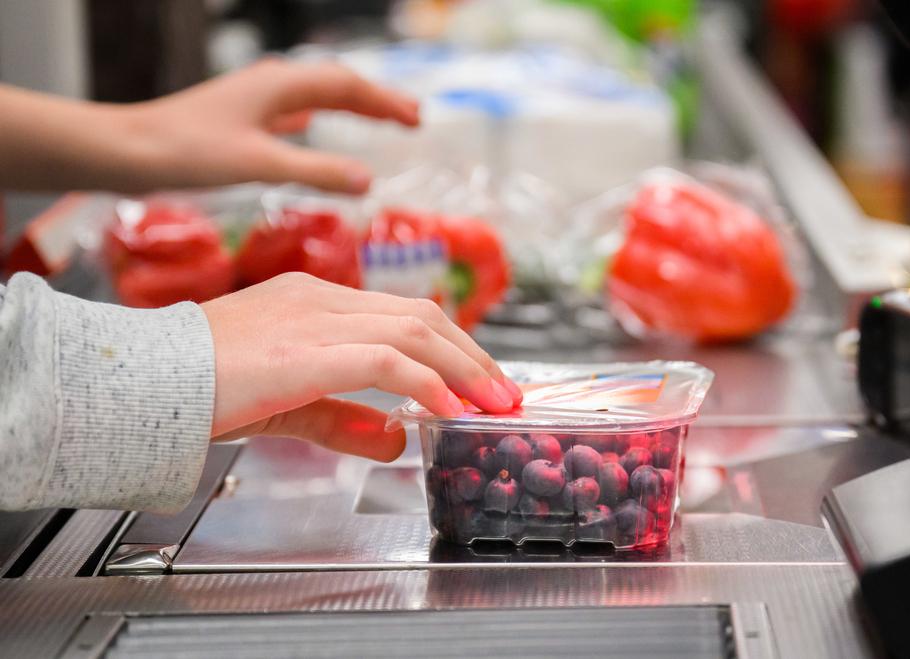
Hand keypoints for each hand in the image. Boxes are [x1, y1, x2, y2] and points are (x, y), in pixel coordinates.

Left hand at [0, 58, 417, 193]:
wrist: (127, 152)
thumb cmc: (189, 153)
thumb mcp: (260, 164)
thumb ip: (317, 172)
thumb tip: (370, 181)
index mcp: (280, 86)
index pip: (348, 86)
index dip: (386, 103)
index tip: (418, 120)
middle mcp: (270, 85)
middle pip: (335, 84)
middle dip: (375, 101)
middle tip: (412, 118)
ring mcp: (253, 100)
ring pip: (313, 95)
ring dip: (349, 106)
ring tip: (378, 119)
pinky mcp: (237, 118)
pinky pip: (289, 111)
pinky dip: (314, 116)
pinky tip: (313, 124)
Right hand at [201, 273, 522, 461]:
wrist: (137, 383)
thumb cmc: (197, 388)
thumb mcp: (287, 405)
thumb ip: (343, 418)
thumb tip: (396, 437)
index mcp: (315, 301)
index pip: (404, 314)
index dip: (452, 347)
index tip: (481, 379)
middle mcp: (320, 300)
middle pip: (422, 316)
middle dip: (472, 357)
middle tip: (504, 394)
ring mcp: (313, 319)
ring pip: (413, 332)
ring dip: (463, 370)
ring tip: (493, 404)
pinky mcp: (304, 350)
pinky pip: (384, 359)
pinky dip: (425, 383)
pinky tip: (448, 408)